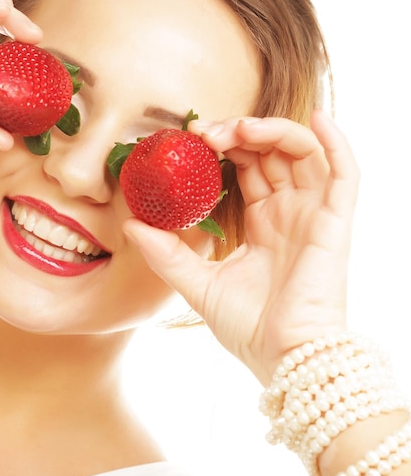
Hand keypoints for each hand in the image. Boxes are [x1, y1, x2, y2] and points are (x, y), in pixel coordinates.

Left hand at [123, 110, 359, 384]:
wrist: (282, 358)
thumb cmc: (247, 326)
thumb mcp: (197, 283)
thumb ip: (166, 253)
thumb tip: (131, 225)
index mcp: (262, 222)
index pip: (247, 167)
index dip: (224, 146)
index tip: (190, 136)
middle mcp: (289, 212)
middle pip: (270, 153)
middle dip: (238, 132)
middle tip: (203, 132)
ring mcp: (313, 214)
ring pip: (301, 153)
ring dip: (270, 130)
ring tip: (235, 129)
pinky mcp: (335, 222)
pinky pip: (344, 173)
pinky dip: (335, 142)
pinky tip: (315, 117)